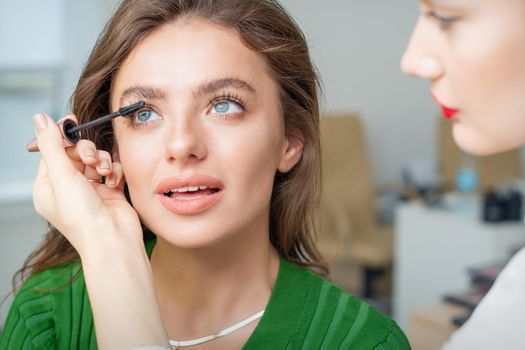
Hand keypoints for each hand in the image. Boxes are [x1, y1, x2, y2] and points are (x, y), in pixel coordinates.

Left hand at [31, 112, 142, 255]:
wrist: (113, 239)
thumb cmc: (82, 217)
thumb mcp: (61, 175)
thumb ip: (52, 144)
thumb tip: (39, 118)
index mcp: (48, 187)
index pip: (52, 152)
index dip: (62, 137)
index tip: (72, 121)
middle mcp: (68, 188)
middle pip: (76, 153)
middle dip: (86, 151)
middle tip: (90, 159)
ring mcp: (90, 190)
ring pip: (96, 159)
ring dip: (102, 161)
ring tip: (104, 173)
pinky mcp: (110, 191)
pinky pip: (112, 169)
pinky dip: (114, 172)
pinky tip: (113, 182)